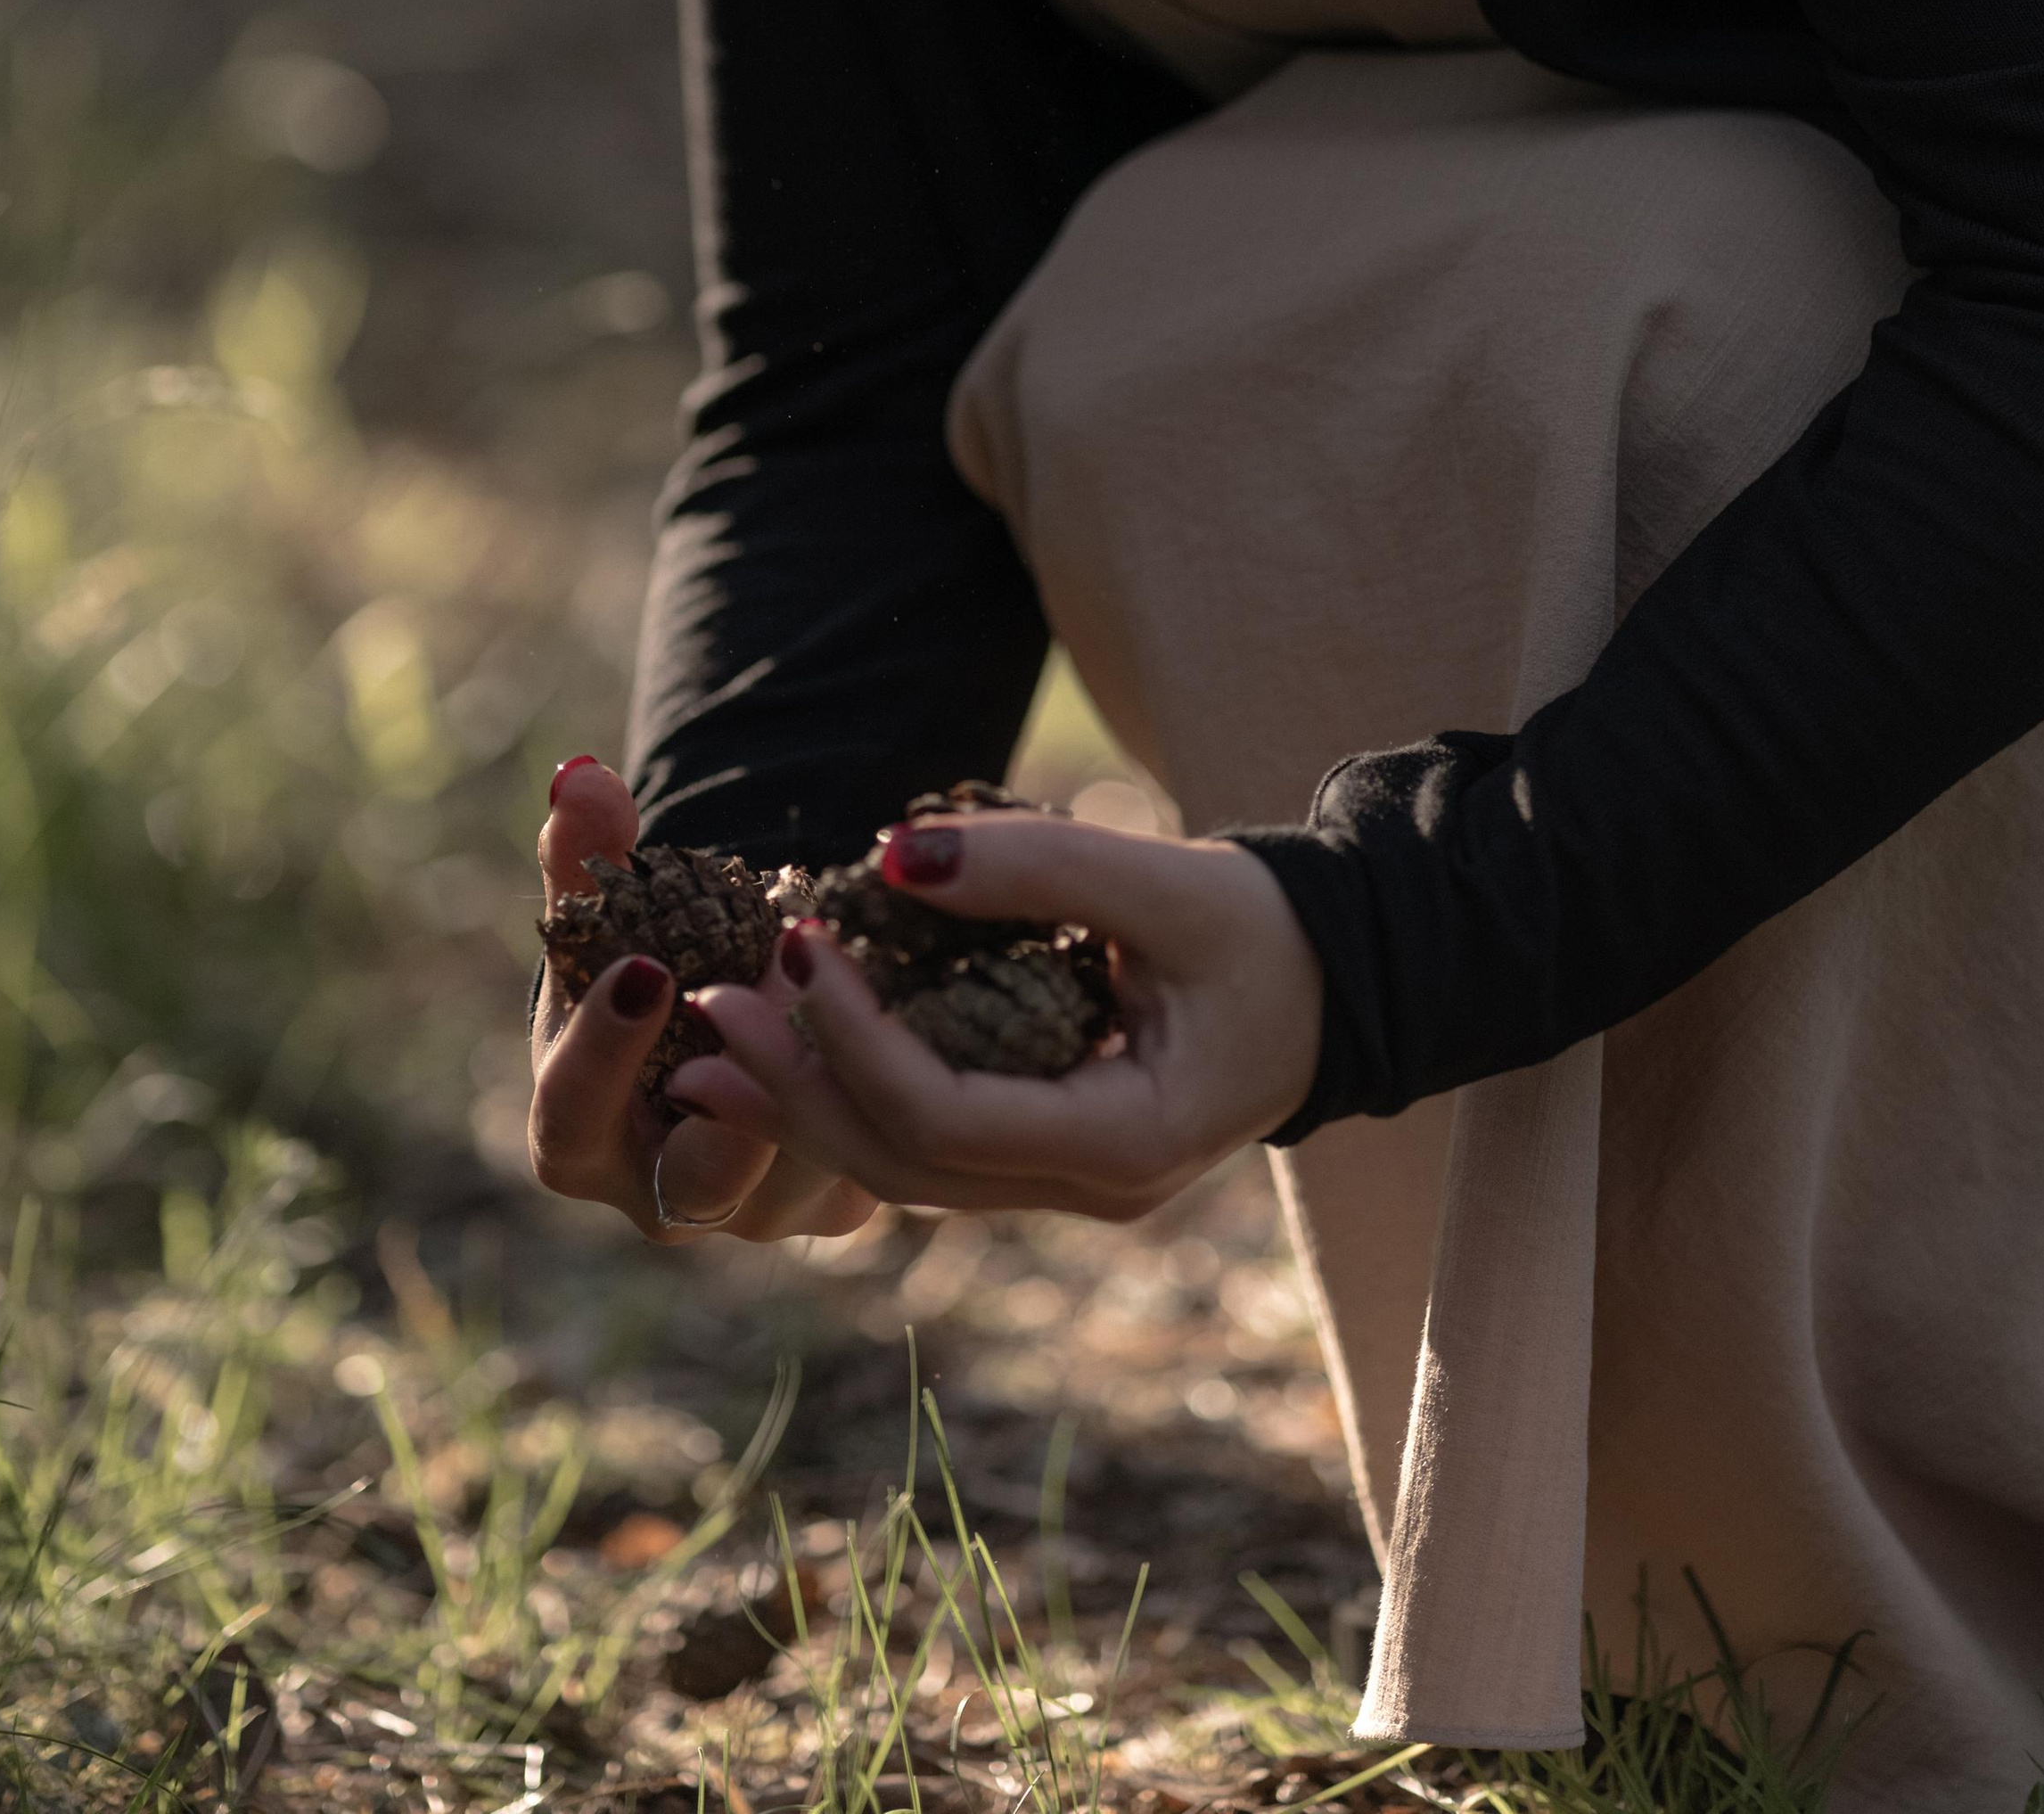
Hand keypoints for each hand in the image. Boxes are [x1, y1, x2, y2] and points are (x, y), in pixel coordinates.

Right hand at [528, 760, 877, 1245]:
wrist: (717, 1030)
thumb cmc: (645, 966)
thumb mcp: (606, 920)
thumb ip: (585, 854)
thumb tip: (581, 773)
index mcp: (581, 1140)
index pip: (572, 1117)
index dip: (605, 1048)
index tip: (646, 968)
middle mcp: (667, 1197)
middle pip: (701, 1172)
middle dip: (747, 1078)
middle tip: (781, 975)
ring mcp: (759, 1208)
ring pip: (799, 1164)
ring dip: (829, 1069)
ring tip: (853, 970)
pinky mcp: (839, 1198)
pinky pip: (867, 1153)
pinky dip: (882, 1080)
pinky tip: (904, 1001)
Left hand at [668, 809, 1322, 1220]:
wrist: (1334, 979)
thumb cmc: (1263, 931)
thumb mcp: (1167, 882)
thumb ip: (1037, 865)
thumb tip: (888, 855)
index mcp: (1125, 1144)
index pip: (947, 1119)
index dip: (856, 1039)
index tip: (796, 946)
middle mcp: (1087, 1187)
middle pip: (903, 1163)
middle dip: (796, 1084)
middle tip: (709, 1003)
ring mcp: (1063, 1180)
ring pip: (903, 1167)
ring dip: (805, 1096)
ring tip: (713, 1030)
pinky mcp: (1042, 1147)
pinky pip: (927, 1140)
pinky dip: (853, 1088)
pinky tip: (790, 1039)